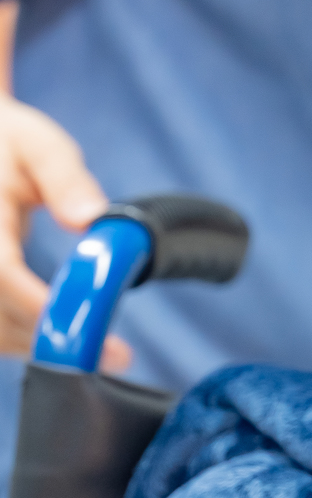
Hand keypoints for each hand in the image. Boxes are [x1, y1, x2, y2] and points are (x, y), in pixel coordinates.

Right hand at [0, 92, 131, 368]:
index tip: (94, 332)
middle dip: (50, 338)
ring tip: (94, 347)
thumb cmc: (7, 142)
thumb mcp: (38, 144)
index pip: (1, 272)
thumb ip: (64, 177)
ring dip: (37, 346)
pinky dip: (20, 338)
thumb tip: (91, 219)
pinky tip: (58, 334)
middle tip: (114, 355)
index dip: (43, 308)